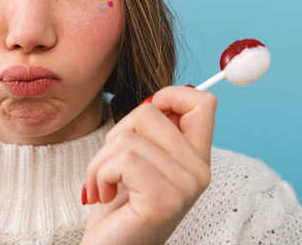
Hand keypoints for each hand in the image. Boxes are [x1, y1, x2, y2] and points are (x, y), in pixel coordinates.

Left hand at [80, 85, 217, 244]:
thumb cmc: (117, 205)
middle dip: (116, 134)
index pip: (203, 102)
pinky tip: (102, 195)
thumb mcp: (137, 158)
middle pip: (150, 111)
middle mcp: (199, 171)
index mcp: (196, 157)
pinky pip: (123, 159)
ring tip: (104, 185)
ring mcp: (186, 186)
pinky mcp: (165, 199)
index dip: (169, 96)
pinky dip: (99, 174)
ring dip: (100, 160)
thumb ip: (152, 130)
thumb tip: (154, 99)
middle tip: (112, 167)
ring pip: (129, 136)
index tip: (142, 119)